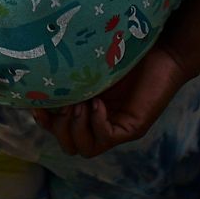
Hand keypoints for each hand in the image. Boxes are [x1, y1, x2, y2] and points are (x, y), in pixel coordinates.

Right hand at [33, 40, 196, 156]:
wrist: (164, 50)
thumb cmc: (125, 51)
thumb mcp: (90, 64)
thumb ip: (69, 73)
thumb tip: (35, 70)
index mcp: (86, 109)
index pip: (58, 128)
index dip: (44, 122)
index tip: (35, 106)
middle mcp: (100, 123)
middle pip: (69, 146)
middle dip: (60, 129)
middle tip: (68, 105)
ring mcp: (116, 128)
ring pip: (85, 149)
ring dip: (77, 129)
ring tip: (81, 105)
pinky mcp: (133, 128)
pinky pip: (107, 138)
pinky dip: (97, 124)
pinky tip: (98, 104)